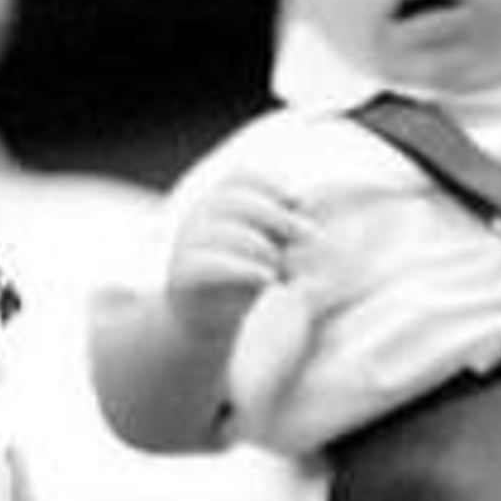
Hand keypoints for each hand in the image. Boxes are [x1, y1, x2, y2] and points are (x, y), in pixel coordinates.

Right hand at [165, 174, 312, 343]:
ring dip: (260, 245)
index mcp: (217, 203)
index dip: (270, 183)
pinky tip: (268, 279)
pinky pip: (210, 264)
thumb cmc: (245, 280)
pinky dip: (243, 269)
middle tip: (307, 236)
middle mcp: (198, 218)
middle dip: (274, 214)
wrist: (207, 323)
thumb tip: (319, 201)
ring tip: (281, 266)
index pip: (240, 177)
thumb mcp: (269, 248)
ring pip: (222, 231)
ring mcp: (186, 245)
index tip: (299, 201)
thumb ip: (286, 227)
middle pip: (233, 199)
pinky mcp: (182, 275)